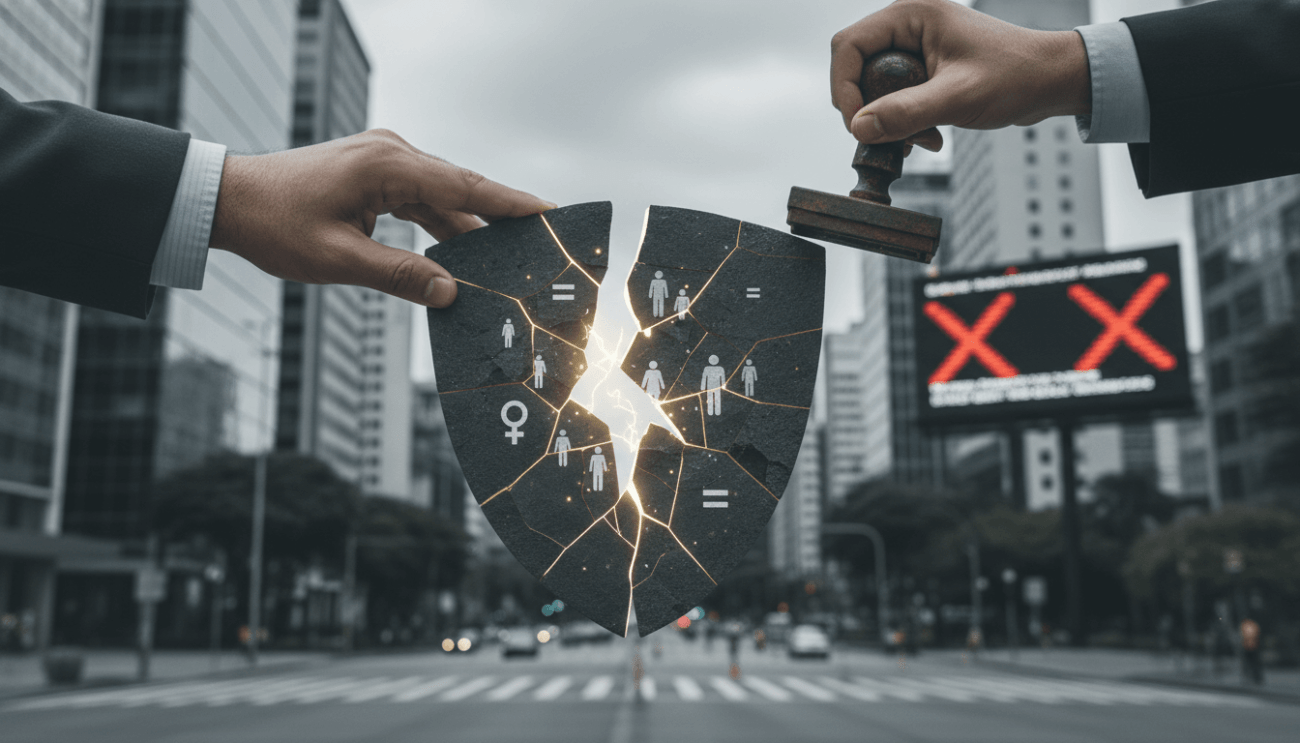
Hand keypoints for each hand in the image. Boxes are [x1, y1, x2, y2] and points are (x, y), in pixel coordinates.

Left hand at [208, 129, 554, 307]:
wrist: (227, 200)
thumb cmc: (275, 225)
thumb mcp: (338, 260)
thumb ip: (399, 276)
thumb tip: (451, 293)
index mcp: (387, 164)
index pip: (465, 185)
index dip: (511, 203)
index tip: (551, 213)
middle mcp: (391, 153)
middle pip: (461, 189)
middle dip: (500, 219)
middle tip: (541, 246)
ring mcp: (383, 161)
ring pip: (442, 198)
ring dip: (469, 228)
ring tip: (508, 259)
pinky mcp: (374, 174)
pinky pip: (421, 200)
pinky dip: (442, 225)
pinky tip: (462, 253)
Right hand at [830, 0, 1090, 148]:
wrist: (1054, 81)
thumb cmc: (1017, 75)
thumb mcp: (958, 97)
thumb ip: (906, 112)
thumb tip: (859, 128)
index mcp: (911, 16)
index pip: (848, 47)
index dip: (844, 88)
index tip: (859, 125)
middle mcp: (908, 28)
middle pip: (857, 70)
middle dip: (870, 110)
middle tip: (892, 136)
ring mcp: (916, 50)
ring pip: (874, 90)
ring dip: (890, 122)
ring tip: (921, 138)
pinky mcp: (925, 72)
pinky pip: (894, 100)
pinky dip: (904, 124)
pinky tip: (930, 137)